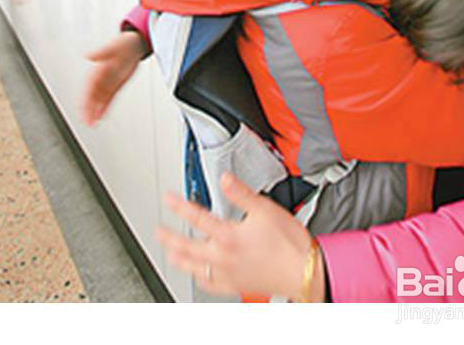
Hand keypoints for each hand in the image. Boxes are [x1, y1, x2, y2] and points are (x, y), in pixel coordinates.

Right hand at [80, 30, 146, 125]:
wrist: (135, 44)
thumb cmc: (124, 44)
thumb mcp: (113, 47)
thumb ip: (101, 52)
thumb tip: (87, 55)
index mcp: (97, 69)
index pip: (88, 88)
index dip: (84, 100)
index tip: (82, 110)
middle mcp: (100, 77)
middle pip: (91, 97)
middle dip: (87, 110)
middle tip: (86, 122)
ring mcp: (107, 82)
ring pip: (98, 100)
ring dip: (94, 112)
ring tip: (91, 124)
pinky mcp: (115, 86)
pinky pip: (108, 99)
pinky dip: (104, 108)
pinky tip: (101, 117)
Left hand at [155, 172, 324, 301]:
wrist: (305, 271)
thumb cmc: (289, 243)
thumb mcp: (265, 209)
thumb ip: (241, 193)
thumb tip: (225, 178)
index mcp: (228, 236)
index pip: (196, 218)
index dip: (179, 206)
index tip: (168, 199)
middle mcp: (223, 257)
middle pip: (188, 246)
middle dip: (170, 237)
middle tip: (158, 231)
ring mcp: (228, 274)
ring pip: (195, 268)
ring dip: (179, 259)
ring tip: (169, 253)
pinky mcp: (236, 286)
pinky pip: (211, 285)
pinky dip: (200, 279)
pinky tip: (197, 275)